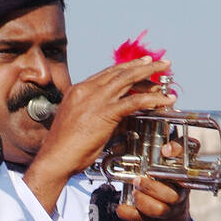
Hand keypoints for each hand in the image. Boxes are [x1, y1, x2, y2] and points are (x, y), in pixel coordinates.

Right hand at [25, 56, 172, 211]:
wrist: (55, 158)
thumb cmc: (64, 148)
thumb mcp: (78, 123)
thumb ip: (96, 114)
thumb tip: (116, 117)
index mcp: (78, 90)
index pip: (106, 74)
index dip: (125, 69)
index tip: (138, 66)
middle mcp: (86, 90)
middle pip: (119, 71)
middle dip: (141, 65)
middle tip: (157, 62)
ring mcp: (96, 99)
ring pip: (128, 79)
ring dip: (150, 73)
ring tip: (165, 71)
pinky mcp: (105, 112)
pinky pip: (135, 101)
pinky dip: (152, 99)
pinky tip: (164, 99)